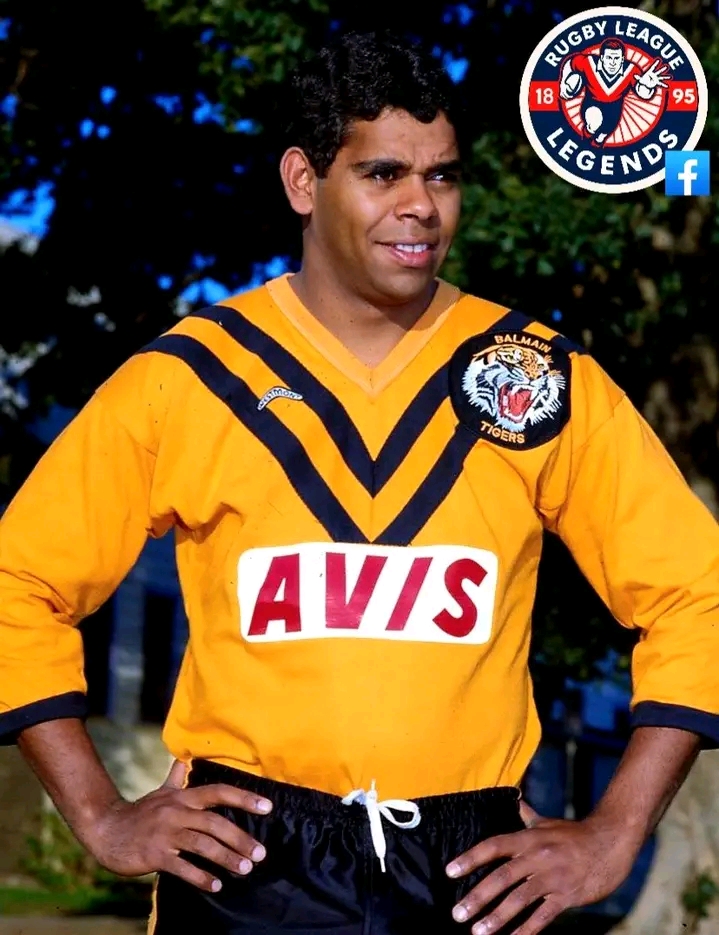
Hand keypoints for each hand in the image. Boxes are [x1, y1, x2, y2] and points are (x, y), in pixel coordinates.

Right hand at [85, 760, 272, 892]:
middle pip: (215, 822)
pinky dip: (200, 877)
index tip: (267, 807)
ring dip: (226, 858)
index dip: (244, 798)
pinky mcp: (154, 855)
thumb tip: (186, 757)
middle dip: (240, 838)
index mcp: (182, 797)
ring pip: (202, 845)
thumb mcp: (160, 792)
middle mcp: (176, 811)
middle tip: (259, 854)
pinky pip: (182, 868)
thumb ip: (176, 776)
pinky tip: (215, 886)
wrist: (106, 829)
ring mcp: (165, 833)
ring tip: (244, 869)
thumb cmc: (139, 813)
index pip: (218, 792)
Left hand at [445, 799, 637, 933]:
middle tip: (457, 913)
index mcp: (528, 838)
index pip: (493, 846)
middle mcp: (537, 856)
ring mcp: (552, 877)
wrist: (611, 841)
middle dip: (477, 897)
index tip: (450, 871)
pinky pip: (543, 916)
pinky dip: (526, 930)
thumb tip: (516, 800)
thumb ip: (528, 817)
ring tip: (477, 932)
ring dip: (496, 917)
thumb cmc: (575, 833)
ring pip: (519, 899)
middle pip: (501, 877)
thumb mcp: (548, 823)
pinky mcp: (567, 896)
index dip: (470, 858)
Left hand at [635, 59, 669, 91]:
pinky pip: (661, 84)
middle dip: (662, 70)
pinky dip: (663, 85)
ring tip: (670, 77)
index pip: (653, 67)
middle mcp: (654, 75)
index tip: (658, 60)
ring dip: (666, 77)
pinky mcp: (657, 82)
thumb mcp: (640, 79)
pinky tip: (667, 86)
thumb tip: (635, 76)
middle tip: (666, 67)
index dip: (655, 64)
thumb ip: (638, 78)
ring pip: (662, 77)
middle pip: (659, 72)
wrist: (646, 82)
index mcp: (650, 73)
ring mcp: (656, 78)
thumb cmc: (643, 79)